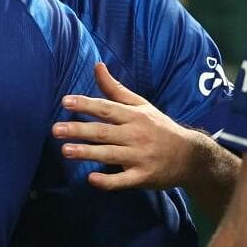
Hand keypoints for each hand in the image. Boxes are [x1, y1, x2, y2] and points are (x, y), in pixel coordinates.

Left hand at [54, 62, 214, 191]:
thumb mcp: (141, 105)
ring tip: (65, 150)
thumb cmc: (159, 128)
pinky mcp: (143, 177)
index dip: (86, 104)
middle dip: (80, 130)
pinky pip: (123, 180)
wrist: (190, 157)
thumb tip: (97, 65)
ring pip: (110, 154)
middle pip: (104, 132)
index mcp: (134, 116)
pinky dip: (108, 181)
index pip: (107, 109)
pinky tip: (92, 179)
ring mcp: (140, 157)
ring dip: (87, 153)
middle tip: (56, 129)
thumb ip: (115, 89)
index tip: (65, 102)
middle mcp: (136, 135)